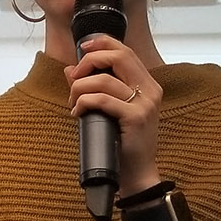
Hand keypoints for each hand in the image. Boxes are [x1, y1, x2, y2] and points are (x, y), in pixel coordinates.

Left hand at [64, 35, 161, 193]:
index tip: (83, 49)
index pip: (126, 51)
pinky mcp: (136, 117)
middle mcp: (150, 90)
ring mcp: (145, 104)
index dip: (102, 44)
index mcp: (147, 85)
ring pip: (104, 80)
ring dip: (80, 88)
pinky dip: (84, 102)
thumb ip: (94, 88)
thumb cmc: (124, 145)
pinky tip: (77, 112)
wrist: (137, 176)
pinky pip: (102, 100)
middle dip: (89, 62)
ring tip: (74, 103)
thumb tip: (69, 70)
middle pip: (119, 56)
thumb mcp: (110, 112)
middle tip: (74, 79)